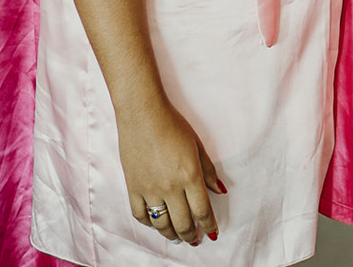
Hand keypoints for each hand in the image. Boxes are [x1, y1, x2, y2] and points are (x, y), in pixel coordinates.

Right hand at [116, 99, 223, 244]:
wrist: (142, 113)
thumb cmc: (173, 124)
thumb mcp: (197, 145)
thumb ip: (208, 171)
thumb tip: (220, 190)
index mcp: (190, 176)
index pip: (202, 211)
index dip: (209, 226)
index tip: (212, 233)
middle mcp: (170, 187)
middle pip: (183, 223)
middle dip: (191, 235)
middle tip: (195, 239)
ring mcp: (149, 189)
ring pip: (162, 224)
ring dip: (171, 234)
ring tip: (178, 237)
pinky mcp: (132, 187)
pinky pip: (140, 215)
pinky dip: (149, 224)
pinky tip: (156, 224)